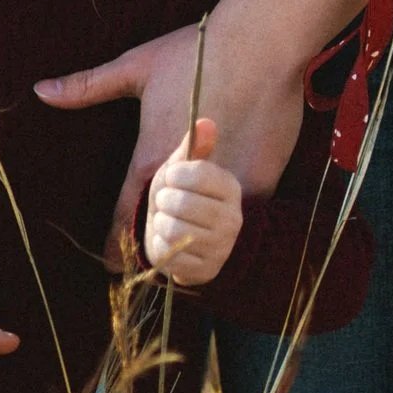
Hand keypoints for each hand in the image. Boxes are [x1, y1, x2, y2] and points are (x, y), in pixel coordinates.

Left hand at [42, 0, 370, 263]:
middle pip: (163, 225)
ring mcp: (225, 181)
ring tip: (186, 246)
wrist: (259, 41)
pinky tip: (225, 229)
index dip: (117, 240)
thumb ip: (89, 86)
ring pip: (204, 230)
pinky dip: (232, 224)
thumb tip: (41, 90)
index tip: (111, 262)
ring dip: (194, 237)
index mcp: (152, 153)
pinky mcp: (261, 179)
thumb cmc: (197, 50)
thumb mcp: (137, 66)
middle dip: (156, 237)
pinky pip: (242, 217)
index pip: (126, 211)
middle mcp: (185, 176)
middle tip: (151, 249)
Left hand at [142, 115, 241, 287]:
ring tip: (167, 221)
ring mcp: (222, 247)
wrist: (179, 239)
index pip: (198, 172)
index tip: (172, 177)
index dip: (175, 173)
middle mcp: (233, 218)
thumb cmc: (179, 196)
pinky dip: (160, 247)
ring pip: (173, 230)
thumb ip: (194, 146)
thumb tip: (206, 122)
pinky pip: (170, 255)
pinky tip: (169, 243)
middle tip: (166, 202)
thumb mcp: (183, 168)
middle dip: (163, 201)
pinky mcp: (206, 270)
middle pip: (182, 203)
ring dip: (160, 224)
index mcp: (230, 187)